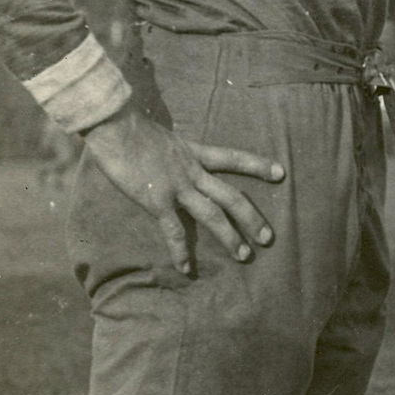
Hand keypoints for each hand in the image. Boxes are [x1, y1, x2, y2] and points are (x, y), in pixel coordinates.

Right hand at [81, 104, 284, 276]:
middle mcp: (192, 171)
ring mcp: (177, 187)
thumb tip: (169, 153)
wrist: (114, 126)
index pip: (232, 158)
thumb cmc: (129, 127)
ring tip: (244, 255)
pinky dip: (180, 252)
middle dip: (251, 217)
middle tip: (268, 237)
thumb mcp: (161, 135)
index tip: (281, 173)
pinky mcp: (157, 200)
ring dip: (230, 237)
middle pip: (231, 196)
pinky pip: (173, 231)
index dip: (257, 165)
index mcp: (193, 152)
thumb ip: (172, 149)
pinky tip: (187, 269)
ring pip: (212, 215)